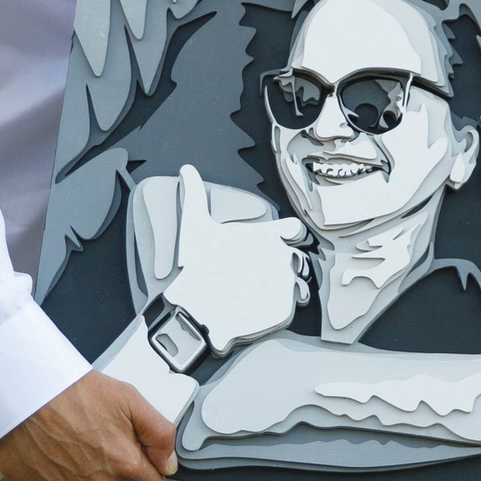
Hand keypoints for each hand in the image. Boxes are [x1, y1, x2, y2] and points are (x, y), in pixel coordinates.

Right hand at [0, 372, 178, 480]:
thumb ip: (159, 435)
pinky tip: (53, 451)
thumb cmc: (70, 392)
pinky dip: (59, 476)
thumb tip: (169, 464)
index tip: (145, 470)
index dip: (150, 478)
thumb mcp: (129, 399)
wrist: (23, 395)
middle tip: (94, 434)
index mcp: (126, 465)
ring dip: (84, 470)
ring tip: (69, 438)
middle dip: (112, 466)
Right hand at [162, 164, 307, 352]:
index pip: (293, 228)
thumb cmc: (198, 267)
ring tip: (250, 290)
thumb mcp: (195, 226)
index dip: (286, 234)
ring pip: (289, 282)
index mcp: (268, 234)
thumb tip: (186, 169)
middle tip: (248, 274)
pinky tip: (250, 305)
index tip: (274, 241)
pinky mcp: (286, 308)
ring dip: (275, 285)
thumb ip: (195, 194)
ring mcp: (286, 284)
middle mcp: (283, 256)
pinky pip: (286, 305)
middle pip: (290, 257)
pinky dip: (271, 307)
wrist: (200, 311)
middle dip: (273, 264)